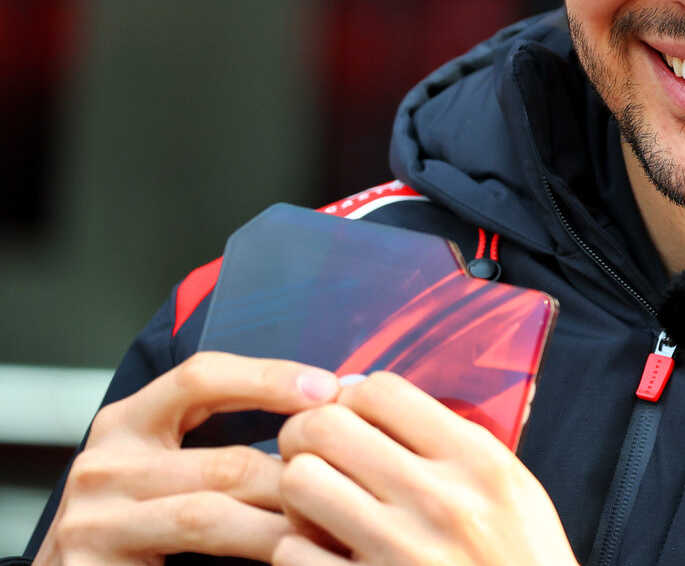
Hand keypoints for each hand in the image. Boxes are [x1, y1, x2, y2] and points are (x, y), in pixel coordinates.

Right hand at [34, 352, 340, 565]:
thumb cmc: (145, 531)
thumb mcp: (175, 470)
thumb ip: (230, 444)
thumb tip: (332, 412)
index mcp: (127, 422)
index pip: (201, 375)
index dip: (269, 377)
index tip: (330, 388)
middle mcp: (102, 463)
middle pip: (223, 459)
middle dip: (296, 478)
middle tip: (354, 487)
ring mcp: (91, 520)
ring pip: (209, 515)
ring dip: (280, 527)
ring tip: (328, 531)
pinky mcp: (91, 565)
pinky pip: (186, 559)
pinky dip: (246, 559)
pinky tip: (286, 560)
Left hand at [274, 372, 578, 565]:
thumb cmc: (521, 562)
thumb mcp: (513, 489)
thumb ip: (453, 443)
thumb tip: (368, 397)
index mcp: (478, 463)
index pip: (383, 391)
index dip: (354, 398)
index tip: (355, 418)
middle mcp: (438, 500)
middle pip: (327, 427)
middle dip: (309, 434)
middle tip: (316, 453)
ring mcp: (400, 552)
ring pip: (299, 481)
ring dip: (299, 490)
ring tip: (316, 502)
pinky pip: (292, 551)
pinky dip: (298, 549)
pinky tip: (323, 551)